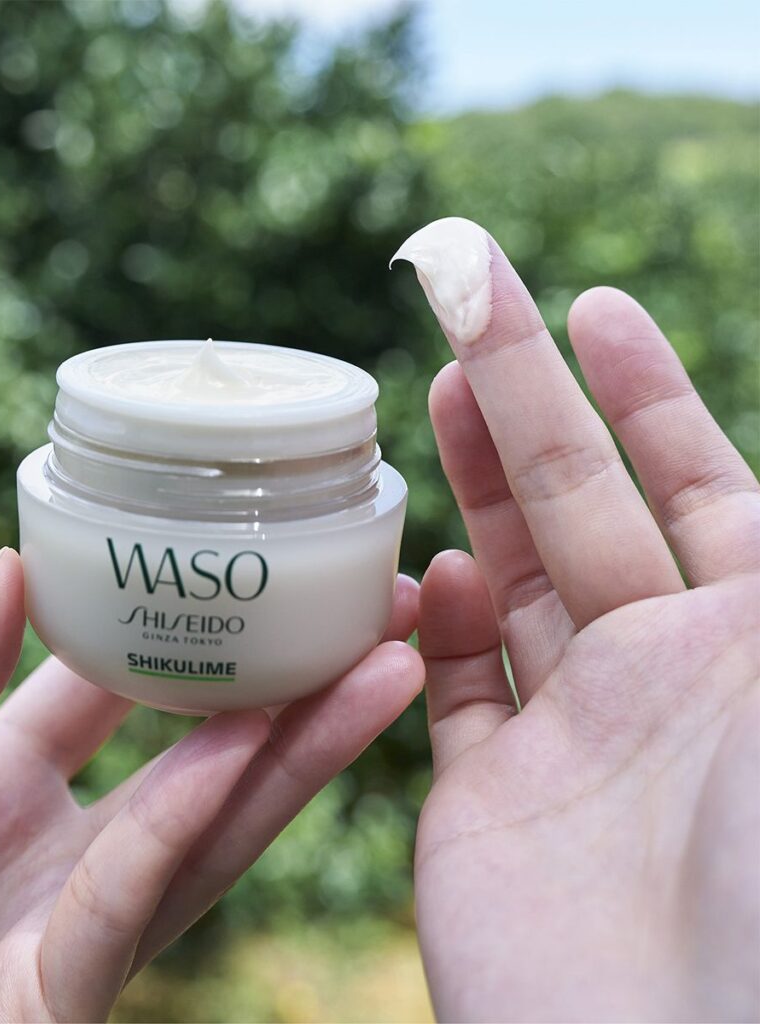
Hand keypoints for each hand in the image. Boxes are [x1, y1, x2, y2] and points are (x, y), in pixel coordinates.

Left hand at [0, 553, 420, 1022]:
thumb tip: (11, 566)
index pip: (111, 688)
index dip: (179, 630)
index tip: (243, 569)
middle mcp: (55, 847)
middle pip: (198, 755)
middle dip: (290, 686)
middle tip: (369, 610)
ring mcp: (70, 922)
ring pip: (210, 821)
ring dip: (300, 745)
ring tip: (384, 663)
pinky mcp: (64, 997)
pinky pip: (140, 887)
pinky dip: (195, 810)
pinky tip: (260, 740)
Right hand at [410, 232, 758, 1020]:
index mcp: (752, 645)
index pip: (698, 482)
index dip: (644, 391)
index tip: (589, 303)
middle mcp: (664, 680)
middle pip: (581, 506)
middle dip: (526, 395)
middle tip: (469, 296)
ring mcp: (573, 738)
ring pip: (511, 581)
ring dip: (477, 484)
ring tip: (434, 387)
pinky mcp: (490, 801)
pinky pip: (455, 691)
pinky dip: (438, 625)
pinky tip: (435, 570)